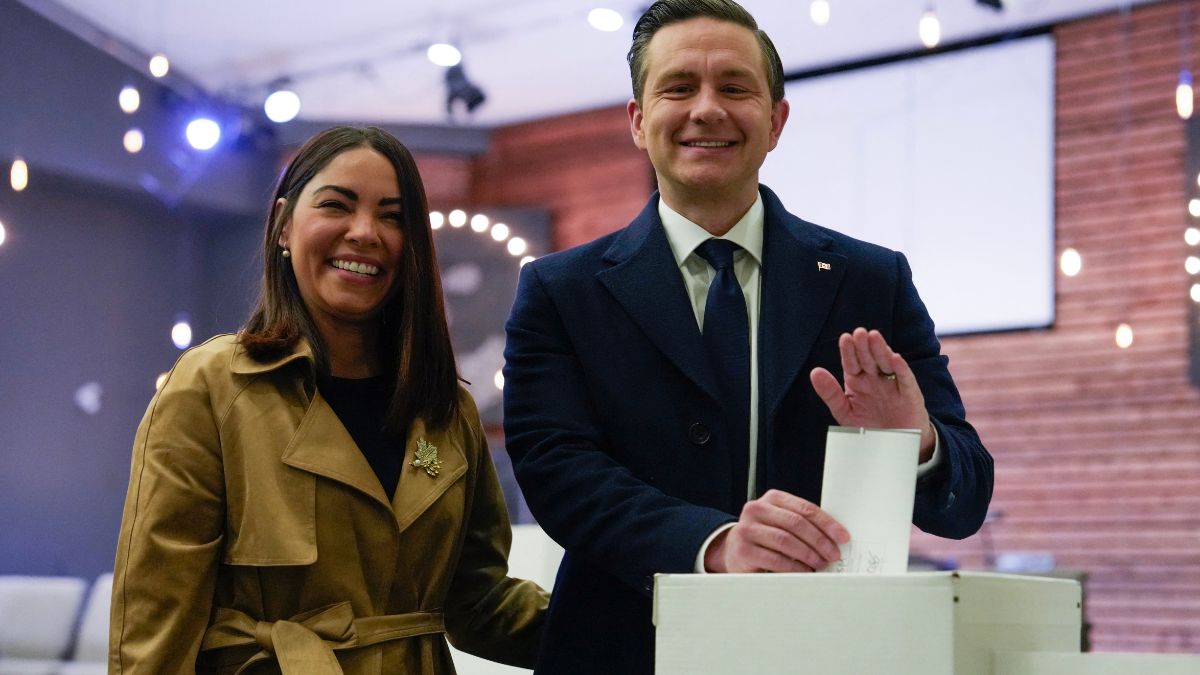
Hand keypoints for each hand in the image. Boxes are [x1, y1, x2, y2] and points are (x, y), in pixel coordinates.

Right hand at [704, 490, 849, 572]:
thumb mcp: (781, 522)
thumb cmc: (764, 536)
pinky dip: (794, 567)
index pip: (805, 508)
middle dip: (819, 541)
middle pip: (796, 524)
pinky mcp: (744, 549)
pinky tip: (804, 571)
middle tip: (832, 554)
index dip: (827, 524)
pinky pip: (775, 559)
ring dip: (808, 555)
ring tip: (820, 564)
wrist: (733, 550)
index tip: (842, 537)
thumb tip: (834, 539)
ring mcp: (748, 529)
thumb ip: (802, 524)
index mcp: (772, 498)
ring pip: (786, 541)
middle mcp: (757, 509)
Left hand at [809, 327, 934, 459]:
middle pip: (869, 359)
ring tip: (874, 336)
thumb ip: (830, 393)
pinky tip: (895, 358)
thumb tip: (814, 372)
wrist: (892, 447)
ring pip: (886, 364)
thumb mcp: (845, 412)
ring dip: (881, 350)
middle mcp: (875, 379)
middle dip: (864, 346)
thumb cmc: (868, 427)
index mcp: (858, 381)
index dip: (849, 351)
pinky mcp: (909, 395)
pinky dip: (901, 369)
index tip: (845, 339)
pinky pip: (905, 380)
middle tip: (859, 333)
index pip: (852, 363)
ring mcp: (893, 385)